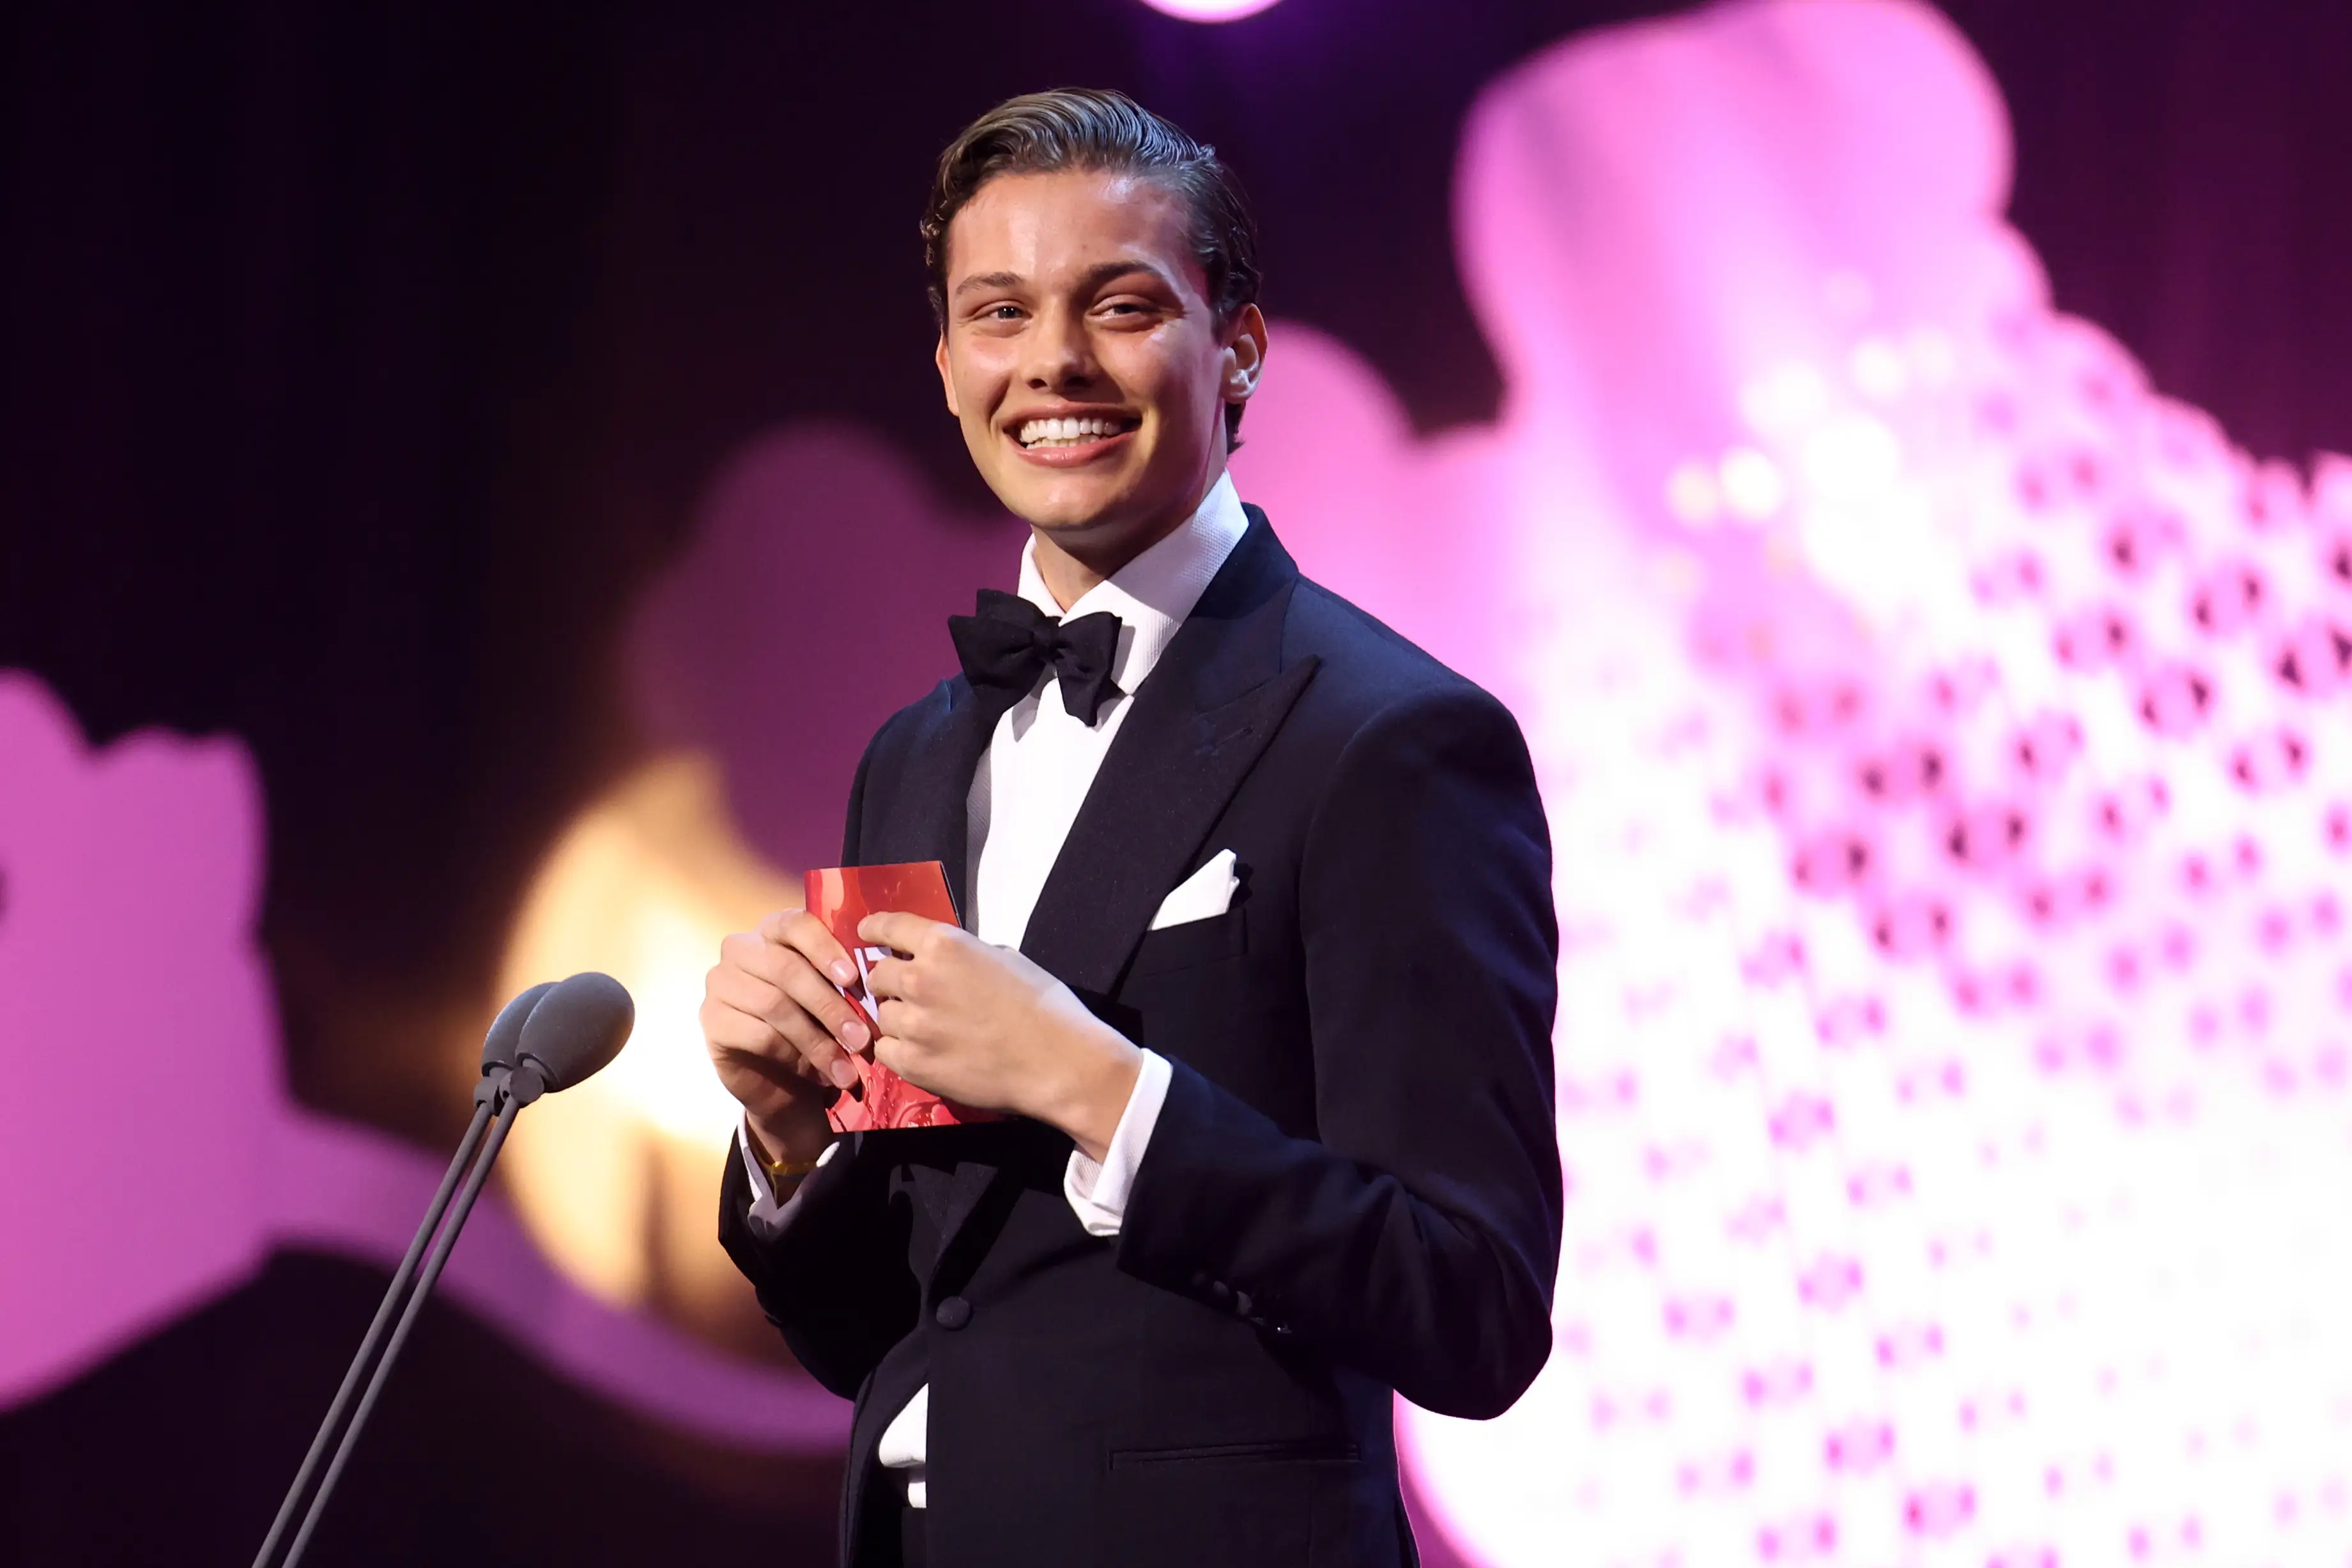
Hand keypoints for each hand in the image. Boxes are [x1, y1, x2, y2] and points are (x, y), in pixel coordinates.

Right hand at [701, 909, 873, 1166]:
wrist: (781, 1081)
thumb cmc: (812, 1027)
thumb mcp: (831, 1001)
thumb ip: (843, 986)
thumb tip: (874, 993)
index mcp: (773, 931)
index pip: (796, 923)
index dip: (826, 949)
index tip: (853, 979)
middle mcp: (741, 949)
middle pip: (786, 968)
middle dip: (829, 1006)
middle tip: (861, 1039)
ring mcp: (721, 983)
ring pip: (774, 1005)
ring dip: (817, 1041)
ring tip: (846, 1069)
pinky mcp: (711, 1021)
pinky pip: (758, 1035)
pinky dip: (794, 1056)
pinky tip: (816, 1074)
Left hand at [858, 913, 1141, 1160]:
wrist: (1057, 1063)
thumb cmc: (1044, 1005)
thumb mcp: (1004, 958)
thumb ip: (963, 956)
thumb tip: (944, 962)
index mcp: (944, 945)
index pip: (888, 927)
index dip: (874, 929)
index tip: (867, 933)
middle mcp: (919, 979)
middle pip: (878, 974)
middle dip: (889, 980)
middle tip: (908, 993)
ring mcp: (913, 1024)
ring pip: (882, 1015)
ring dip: (897, 1017)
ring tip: (924, 1028)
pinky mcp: (912, 1063)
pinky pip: (885, 1050)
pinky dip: (898, 1049)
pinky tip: (923, 1051)